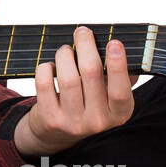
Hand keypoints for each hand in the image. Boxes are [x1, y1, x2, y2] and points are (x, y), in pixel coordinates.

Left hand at [12, 26, 137, 156]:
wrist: (58, 134)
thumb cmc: (89, 104)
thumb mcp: (110, 96)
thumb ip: (120, 76)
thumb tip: (121, 46)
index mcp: (120, 113)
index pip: (120, 90)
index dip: (118, 65)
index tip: (114, 42)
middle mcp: (99, 121)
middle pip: (91, 74)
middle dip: (85, 46)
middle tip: (82, 32)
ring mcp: (73, 122)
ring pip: (68, 77)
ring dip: (64, 55)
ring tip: (65, 50)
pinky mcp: (50, 119)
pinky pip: (45, 84)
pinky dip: (45, 68)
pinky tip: (50, 67)